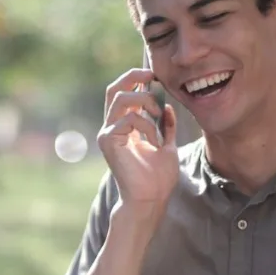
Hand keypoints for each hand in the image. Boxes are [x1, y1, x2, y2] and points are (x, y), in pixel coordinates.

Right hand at [97, 69, 178, 213]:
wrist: (150, 199)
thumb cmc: (157, 178)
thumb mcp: (167, 145)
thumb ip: (165, 126)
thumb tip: (167, 107)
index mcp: (124, 126)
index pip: (123, 93)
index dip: (136, 80)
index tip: (156, 77)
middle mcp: (112, 127)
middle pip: (114, 89)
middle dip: (132, 77)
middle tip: (152, 76)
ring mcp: (107, 133)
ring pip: (120, 99)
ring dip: (144, 101)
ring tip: (158, 115)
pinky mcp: (108, 141)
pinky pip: (128, 119)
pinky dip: (146, 125)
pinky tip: (154, 141)